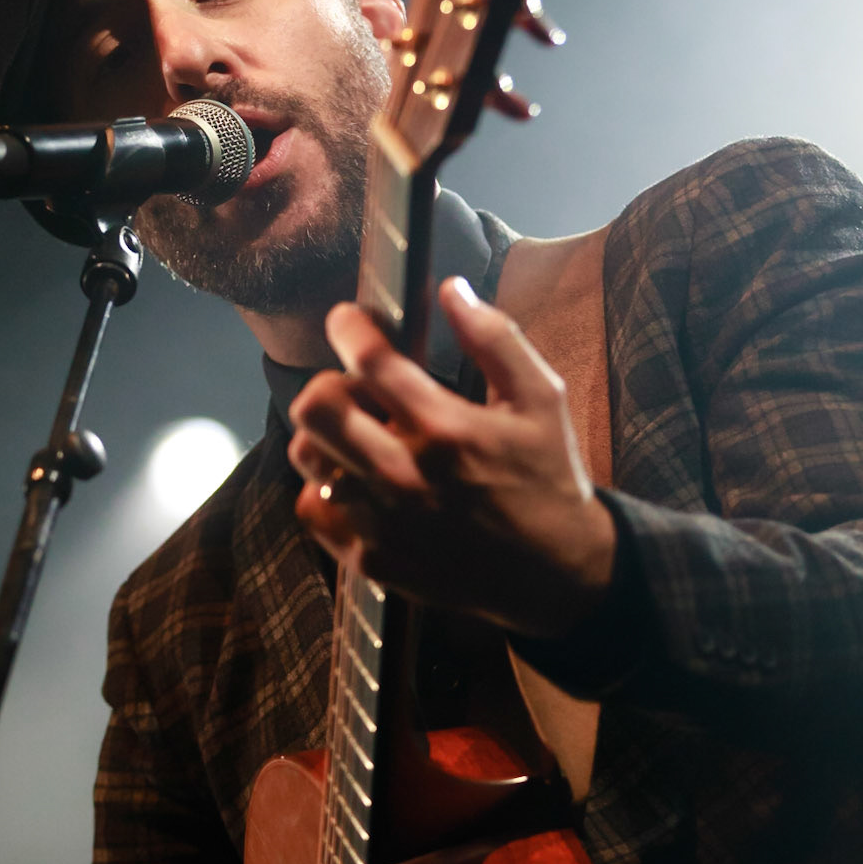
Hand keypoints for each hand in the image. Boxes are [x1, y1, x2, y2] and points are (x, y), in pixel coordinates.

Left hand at [288, 276, 616, 638]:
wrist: (555, 574)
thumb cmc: (548, 477)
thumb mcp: (541, 399)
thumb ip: (496, 338)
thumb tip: (452, 289)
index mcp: (447, 428)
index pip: (369, 360)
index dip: (348, 327)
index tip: (349, 320)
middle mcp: (405, 475)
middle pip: (315, 408)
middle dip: (328, 383)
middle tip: (355, 389)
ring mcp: (382, 521)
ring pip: (306, 456)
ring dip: (325, 436)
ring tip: (359, 436)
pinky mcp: (371, 558)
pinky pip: (313, 508)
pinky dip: (326, 488)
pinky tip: (360, 482)